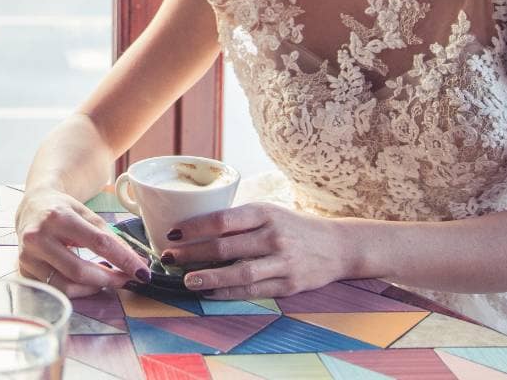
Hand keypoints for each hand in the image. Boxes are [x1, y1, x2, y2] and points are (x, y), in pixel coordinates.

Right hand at [15, 189, 149, 297]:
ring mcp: (28, 256)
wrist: (32, 206)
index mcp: (58, 217)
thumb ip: (111, 238)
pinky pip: (56, 290)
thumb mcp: (88, 215)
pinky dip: (77, 290)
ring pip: (67, 286)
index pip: (98, 243)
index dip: (124, 260)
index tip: (142, 272)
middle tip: (125, 280)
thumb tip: (137, 263)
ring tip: (105, 279)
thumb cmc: (63, 210)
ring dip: (93, 287)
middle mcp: (38, 237)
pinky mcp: (24, 271)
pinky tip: (85, 281)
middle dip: (109, 279)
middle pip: (80, 270)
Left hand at [162, 203, 352, 299]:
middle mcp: (273, 236)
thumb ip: (238, 220)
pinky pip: (252, 290)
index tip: (172, 233)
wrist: (337, 246)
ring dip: (208, 277)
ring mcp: (282, 262)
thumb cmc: (292, 227)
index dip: (194, 227)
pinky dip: (228, 292)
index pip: (222, 219)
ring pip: (238, 272)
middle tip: (169, 257)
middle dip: (192, 253)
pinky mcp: (288, 285)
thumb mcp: (268, 212)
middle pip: (225, 246)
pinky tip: (209, 291)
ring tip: (186, 280)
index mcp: (264, 212)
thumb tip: (193, 230)